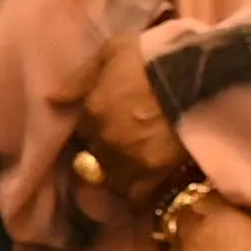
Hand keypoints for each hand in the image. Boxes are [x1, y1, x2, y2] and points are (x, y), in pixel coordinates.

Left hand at [68, 32, 191, 203]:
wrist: (198, 73)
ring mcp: (130, 159)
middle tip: (125, 146)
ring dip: (120, 177)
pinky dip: (138, 198)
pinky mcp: (156, 174)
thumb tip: (51, 100)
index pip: (80, 131)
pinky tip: (144, 190)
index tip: (106, 126)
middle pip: (95, 157)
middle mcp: (105, 138)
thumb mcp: (110, 52)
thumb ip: (79, 78)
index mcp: (92, 109)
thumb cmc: (153, 55)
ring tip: (134, 169)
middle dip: (105, 154)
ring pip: (113, 181)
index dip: (93, 129)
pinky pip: (138, 198)